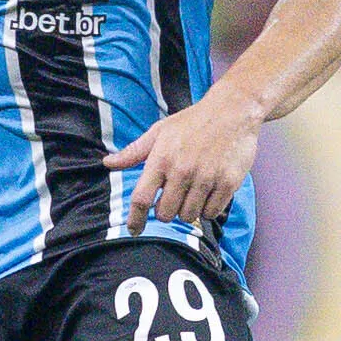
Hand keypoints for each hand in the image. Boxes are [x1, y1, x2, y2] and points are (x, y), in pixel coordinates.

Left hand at [102, 93, 262, 235]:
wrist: (233, 111)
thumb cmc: (192, 121)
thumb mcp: (159, 131)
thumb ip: (134, 152)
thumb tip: (108, 163)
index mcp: (161, 159)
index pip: (141, 198)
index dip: (134, 219)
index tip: (134, 230)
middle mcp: (182, 171)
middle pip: (165, 214)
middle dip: (166, 211)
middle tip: (174, 197)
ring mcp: (206, 178)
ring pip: (188, 216)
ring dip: (188, 210)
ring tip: (193, 192)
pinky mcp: (227, 183)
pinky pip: (212, 213)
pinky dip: (208, 209)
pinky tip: (208, 193)